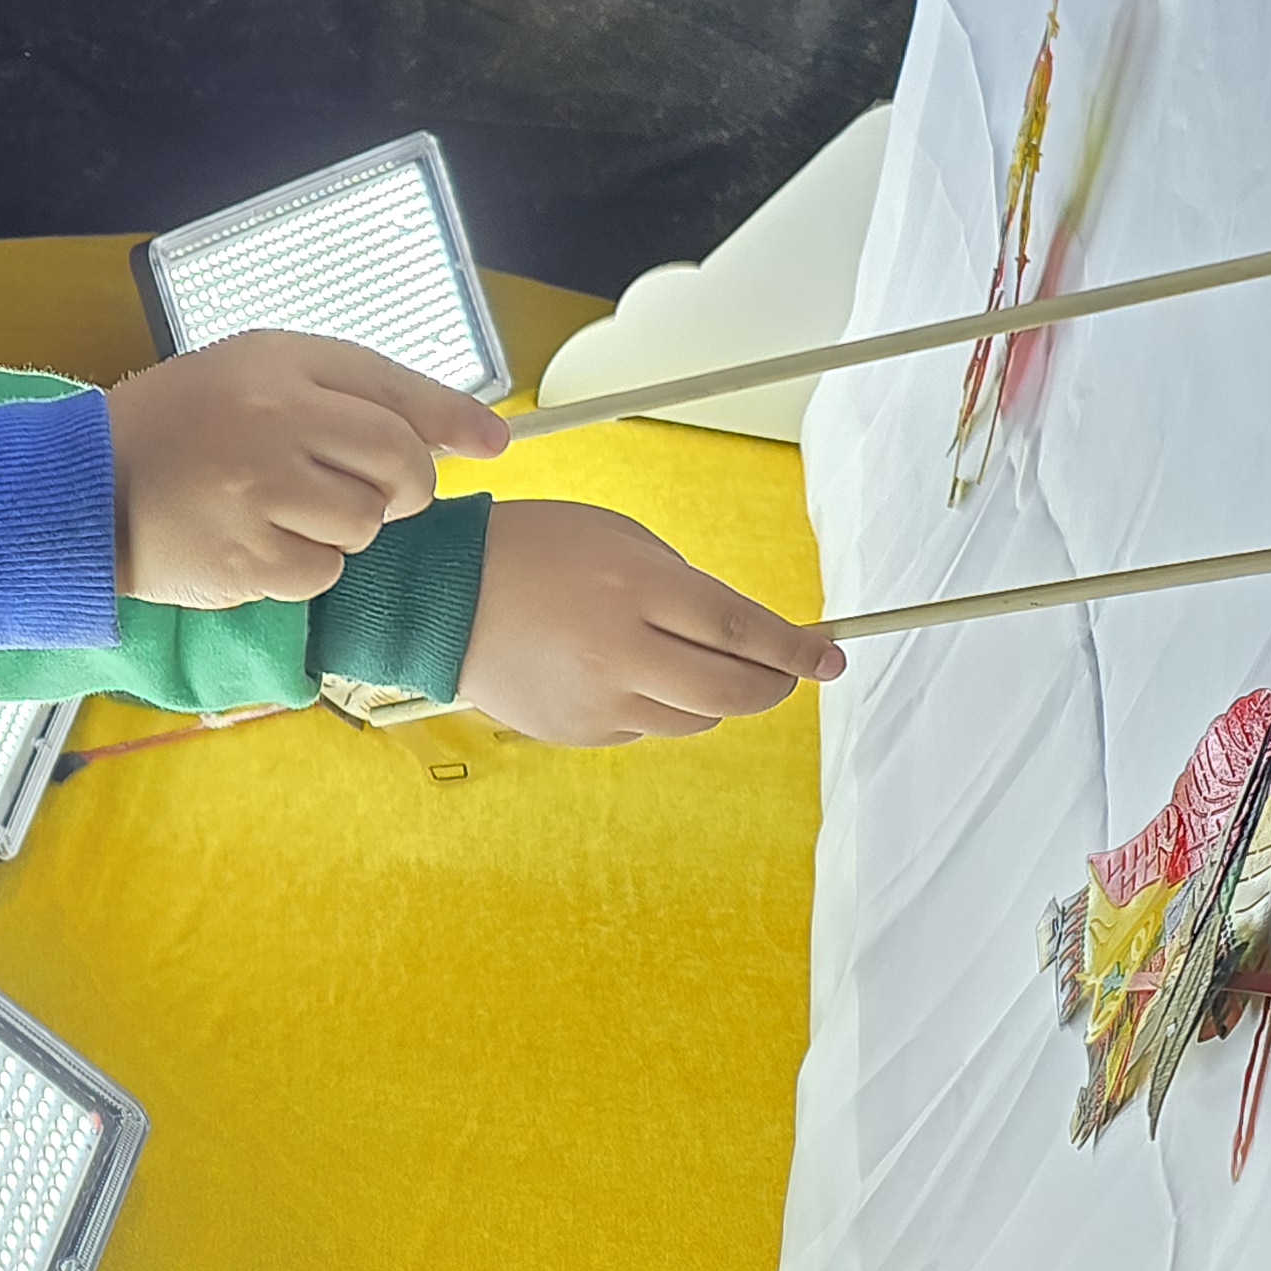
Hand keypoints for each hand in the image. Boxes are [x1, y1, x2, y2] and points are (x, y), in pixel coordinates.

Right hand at [102, 332, 513, 608]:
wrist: (82, 488)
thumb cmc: (179, 425)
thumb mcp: (254, 369)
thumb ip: (354, 389)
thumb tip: (475, 434)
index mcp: (279, 367)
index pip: (395, 395)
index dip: (454, 421)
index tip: (494, 443)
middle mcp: (275, 424)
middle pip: (401, 467)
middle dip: (401, 488)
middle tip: (366, 491)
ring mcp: (261, 495)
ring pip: (365, 524)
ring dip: (344, 527)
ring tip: (284, 509)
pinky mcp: (249, 561)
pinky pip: (324, 572)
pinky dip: (305, 567)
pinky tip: (260, 543)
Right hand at [454, 500, 841, 743]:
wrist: (437, 598)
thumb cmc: (530, 551)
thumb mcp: (616, 538)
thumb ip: (681, 584)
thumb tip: (743, 634)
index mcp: (634, 588)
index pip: (742, 630)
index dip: (797, 650)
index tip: (833, 658)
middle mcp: (621, 651)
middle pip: (733, 692)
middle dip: (773, 683)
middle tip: (782, 670)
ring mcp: (599, 700)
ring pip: (695, 720)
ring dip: (712, 696)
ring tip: (680, 659)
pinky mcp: (577, 732)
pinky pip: (645, 729)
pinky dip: (655, 706)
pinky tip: (620, 672)